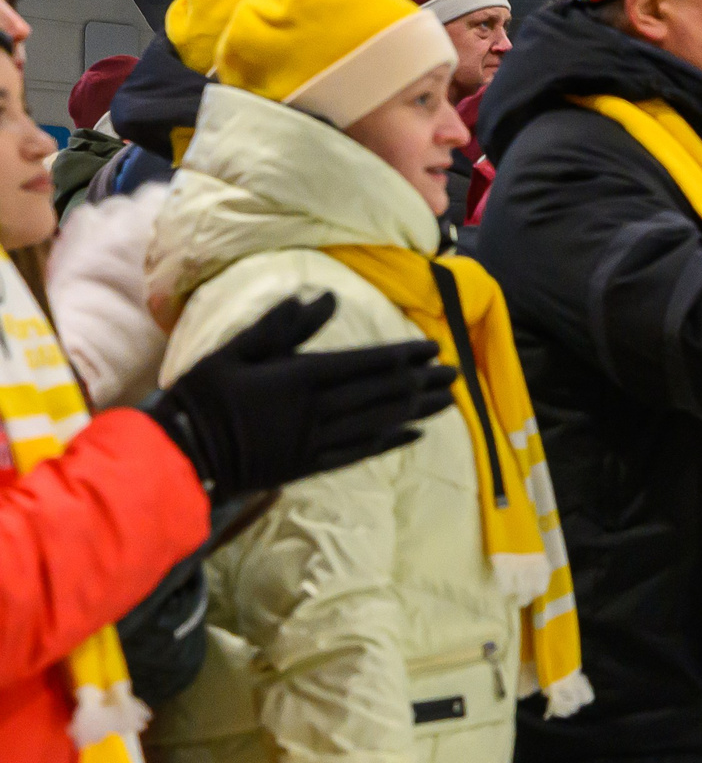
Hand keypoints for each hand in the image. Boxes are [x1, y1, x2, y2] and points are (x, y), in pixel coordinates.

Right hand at [150, 294, 456, 499]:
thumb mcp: (236, 349)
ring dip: (418, 410)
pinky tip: (416, 434)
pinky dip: (392, 441)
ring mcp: (317, 440)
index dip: (404, 356)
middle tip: (458, 374)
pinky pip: (361, 452)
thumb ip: (282, 325)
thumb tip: (324, 298)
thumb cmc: (204, 394)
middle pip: (382, 393)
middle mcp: (317, 410)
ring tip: (450, 401)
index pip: (366, 364)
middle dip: (423, 382)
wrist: (182, 453)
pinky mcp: (311, 465)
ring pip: (380, 422)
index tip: (434, 348)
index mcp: (301, 377)